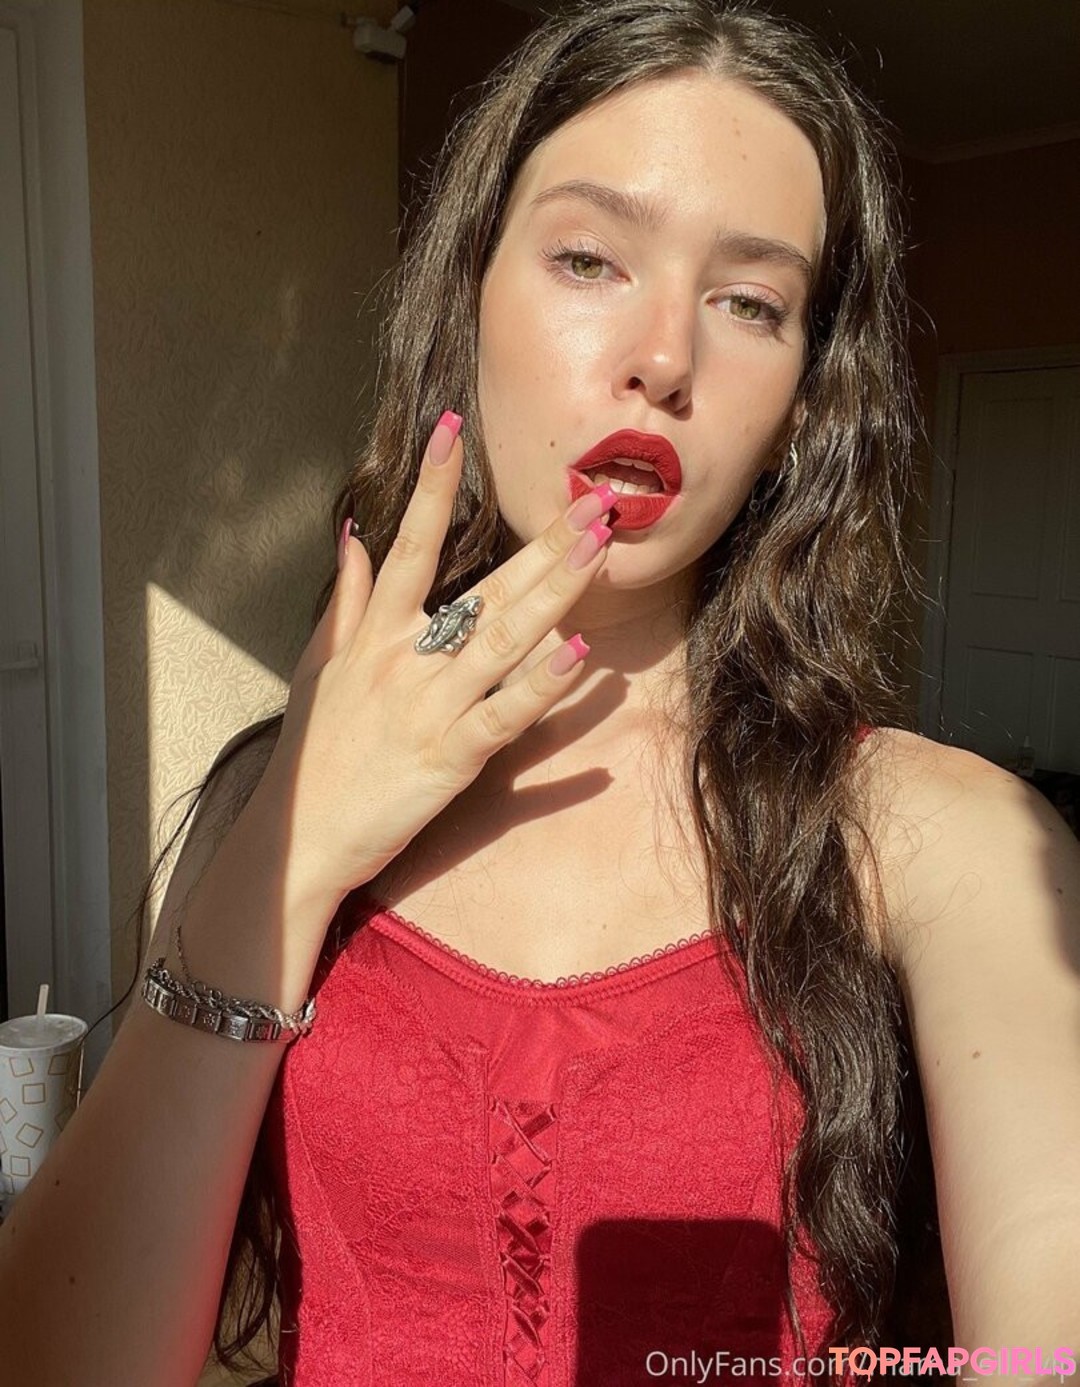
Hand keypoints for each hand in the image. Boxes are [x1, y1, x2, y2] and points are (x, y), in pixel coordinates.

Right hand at [259, 411, 614, 904]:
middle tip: (594, 502)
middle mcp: (405, 660)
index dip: (433, 487)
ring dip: (555, 594)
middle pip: (484, 590)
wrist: (299, 835)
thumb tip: (354, 535)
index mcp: (375, 635)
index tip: (455, 428)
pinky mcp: (451, 759)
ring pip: (503, 642)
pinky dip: (541, 689)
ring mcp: (430, 708)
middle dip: (542, 544)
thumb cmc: (315, 750)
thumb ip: (347, 599)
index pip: (410, 546)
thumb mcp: (320, 665)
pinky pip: (504, 717)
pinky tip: (579, 657)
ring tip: (599, 552)